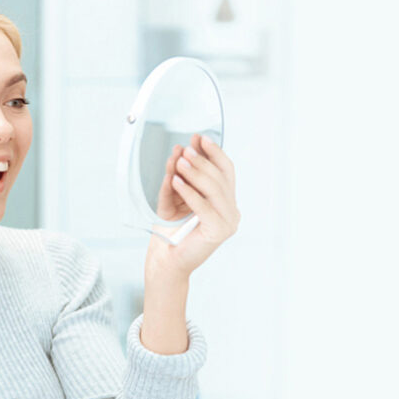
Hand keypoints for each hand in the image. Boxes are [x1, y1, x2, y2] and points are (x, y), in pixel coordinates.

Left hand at [147, 133, 239, 278]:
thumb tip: (180, 150)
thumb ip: (179, 176)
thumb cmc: (171, 231)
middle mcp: (231, 211)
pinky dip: (189, 192)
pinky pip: (204, 206)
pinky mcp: (219, 231)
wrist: (167, 260)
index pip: (226, 171)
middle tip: (186, 149)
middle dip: (202, 161)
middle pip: (220, 178)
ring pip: (214, 189)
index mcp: (225, 201)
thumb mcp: (174, 197)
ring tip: (180, 161)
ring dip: (196, 172)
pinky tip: (176, 180)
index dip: (214, 153)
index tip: (200, 138)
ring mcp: (228, 222)